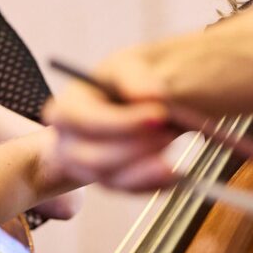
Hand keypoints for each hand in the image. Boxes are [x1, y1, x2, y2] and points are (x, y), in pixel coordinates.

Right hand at [44, 49, 202, 191]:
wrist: (165, 98)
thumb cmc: (143, 75)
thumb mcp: (140, 62)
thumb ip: (141, 77)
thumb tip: (150, 96)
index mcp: (75, 99)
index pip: (78, 118)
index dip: (118, 122)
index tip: (160, 114)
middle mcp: (74, 135)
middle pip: (89, 156)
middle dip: (132, 148)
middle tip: (169, 134)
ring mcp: (90, 161)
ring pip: (108, 178)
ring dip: (144, 169)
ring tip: (174, 153)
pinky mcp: (112, 178)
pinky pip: (128, 189)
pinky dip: (154, 183)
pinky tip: (177, 172)